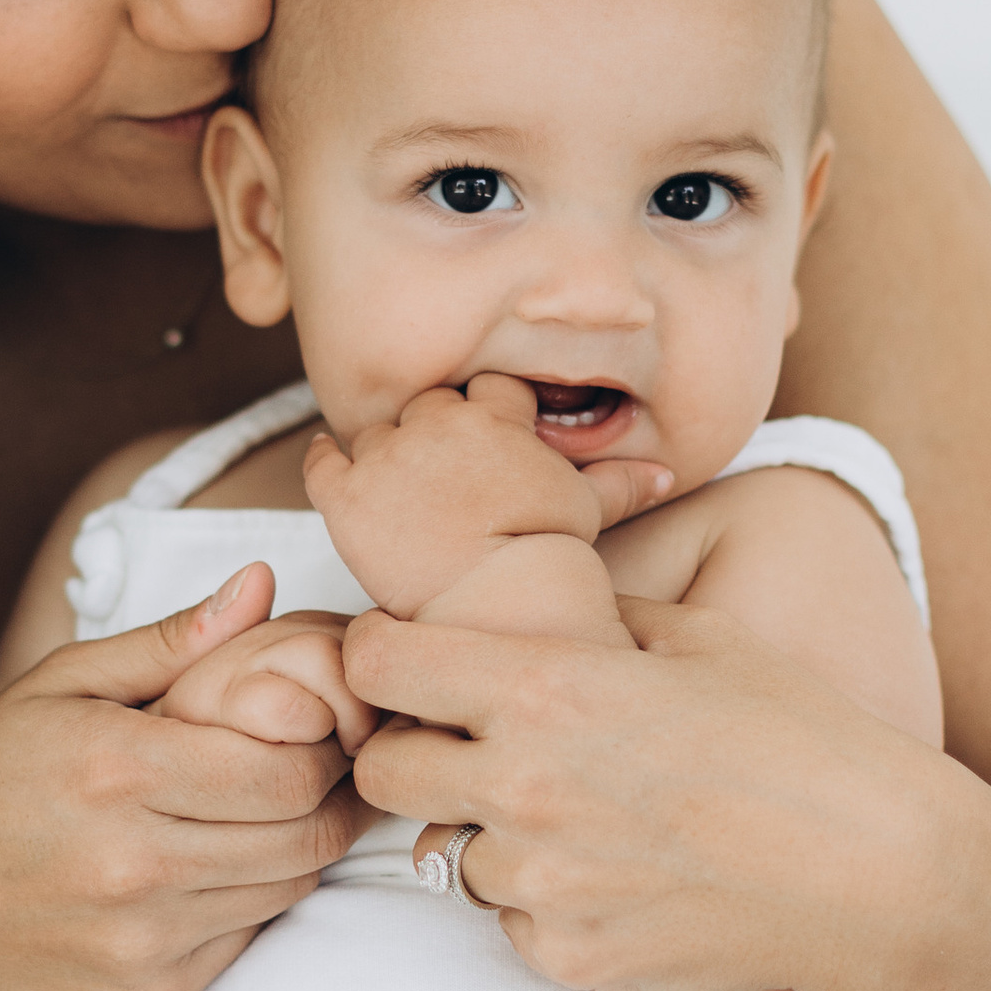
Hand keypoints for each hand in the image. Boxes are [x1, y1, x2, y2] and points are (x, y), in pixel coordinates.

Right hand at [0, 568, 371, 990]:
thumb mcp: (59, 684)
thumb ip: (169, 639)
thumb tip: (261, 582)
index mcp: (116, 768)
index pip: (288, 767)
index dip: (324, 745)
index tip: (318, 727)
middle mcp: (134, 862)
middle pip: (304, 833)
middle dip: (328, 795)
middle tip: (316, 767)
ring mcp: (143, 937)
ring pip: (287, 888)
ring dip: (295, 846)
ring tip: (261, 811)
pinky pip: (247, 938)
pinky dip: (250, 899)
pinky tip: (212, 865)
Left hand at [304, 377, 671, 620]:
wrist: (494, 601)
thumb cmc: (547, 558)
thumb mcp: (587, 511)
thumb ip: (618, 484)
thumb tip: (669, 474)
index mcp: (497, 415)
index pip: (488, 390)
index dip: (488, 417)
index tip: (487, 450)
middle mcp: (437, 422)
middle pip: (426, 406)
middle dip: (434, 436)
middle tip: (442, 482)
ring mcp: (387, 456)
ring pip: (376, 433)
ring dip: (385, 456)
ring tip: (400, 495)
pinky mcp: (345, 495)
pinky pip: (321, 461)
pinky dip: (326, 463)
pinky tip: (337, 471)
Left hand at [342, 595, 946, 990]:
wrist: (872, 874)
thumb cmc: (800, 740)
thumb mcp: (702, 639)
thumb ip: (600, 620)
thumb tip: (546, 605)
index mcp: (542, 689)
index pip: (378, 664)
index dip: (383, 658)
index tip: (410, 664)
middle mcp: (520, 787)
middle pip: (380, 774)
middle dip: (412, 757)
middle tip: (475, 752)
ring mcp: (539, 883)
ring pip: (450, 858)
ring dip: (492, 838)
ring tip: (586, 825)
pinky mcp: (567, 956)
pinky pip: (514, 926)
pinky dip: (549, 907)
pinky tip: (623, 882)